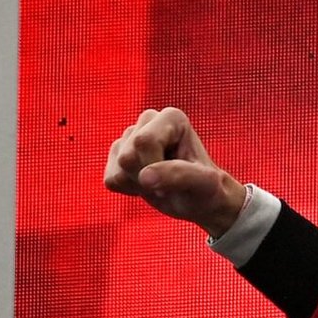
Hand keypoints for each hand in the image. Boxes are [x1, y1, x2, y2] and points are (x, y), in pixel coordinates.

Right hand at [104, 107, 245, 235]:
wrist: (200, 200)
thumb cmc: (207, 189)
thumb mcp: (202, 184)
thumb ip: (177, 175)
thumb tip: (144, 177)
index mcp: (172, 118)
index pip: (144, 142)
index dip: (156, 167)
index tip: (178, 177)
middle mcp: (148, 120)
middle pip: (127, 157)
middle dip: (147, 179)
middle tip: (170, 183)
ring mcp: (130, 136)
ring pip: (118, 170)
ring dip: (139, 186)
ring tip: (161, 183)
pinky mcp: (117, 155)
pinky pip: (111, 180)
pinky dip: (130, 190)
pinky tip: (148, 184)